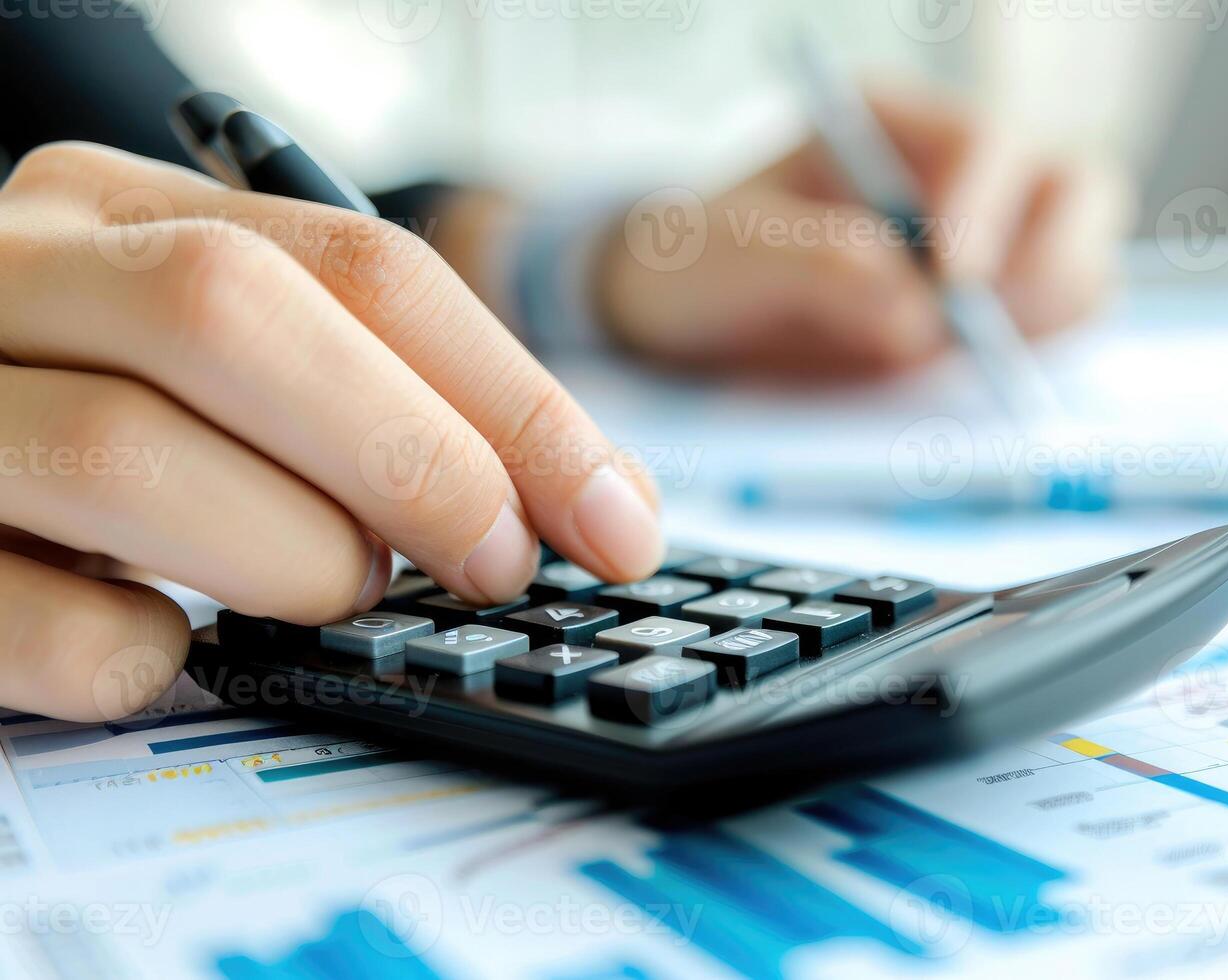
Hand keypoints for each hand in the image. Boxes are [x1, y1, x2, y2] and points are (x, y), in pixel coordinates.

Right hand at [0, 143, 662, 721]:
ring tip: (332, 591)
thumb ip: (385, 393)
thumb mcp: (239, 364)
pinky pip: (42, 625)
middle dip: (413, 461)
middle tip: (494, 567)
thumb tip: (592, 500)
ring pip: (129, 455)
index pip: (364, 267)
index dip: (514, 403)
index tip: (614, 520)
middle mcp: (17, 276)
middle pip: (237, 316)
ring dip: (293, 556)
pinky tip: (172, 642)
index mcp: (126, 211)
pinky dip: (147, 656)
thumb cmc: (108, 413)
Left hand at [599, 87, 1133, 377]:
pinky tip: (978, 389)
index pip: (985, 143)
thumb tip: (915, 316)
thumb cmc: (700, 266)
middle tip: (984, 336)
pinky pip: (1058, 334)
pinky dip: (1040, 361)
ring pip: (1083, 266)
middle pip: (1073, 193)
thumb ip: (812, 268)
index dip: (984, 210)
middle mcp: (959, 176)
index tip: (952, 280)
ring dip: (1047, 320)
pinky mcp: (995, 320)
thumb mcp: (726, 257)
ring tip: (972, 369)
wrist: (689, 326)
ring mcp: (991, 247)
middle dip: (1046, 266)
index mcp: (893, 126)